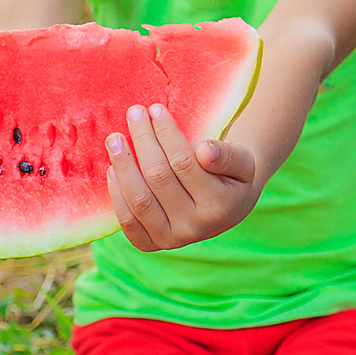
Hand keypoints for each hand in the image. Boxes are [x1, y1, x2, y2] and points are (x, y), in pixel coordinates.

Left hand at [105, 105, 263, 251]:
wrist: (227, 208)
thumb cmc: (233, 175)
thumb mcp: (243, 161)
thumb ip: (228, 156)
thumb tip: (204, 150)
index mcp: (220, 207)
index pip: (184, 163)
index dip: (167, 134)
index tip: (156, 110)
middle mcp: (194, 228)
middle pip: (158, 178)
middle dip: (143, 141)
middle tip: (134, 113)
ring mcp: (171, 240)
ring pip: (139, 200)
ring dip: (123, 166)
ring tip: (115, 139)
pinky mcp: (151, 244)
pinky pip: (127, 222)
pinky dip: (116, 195)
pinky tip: (112, 169)